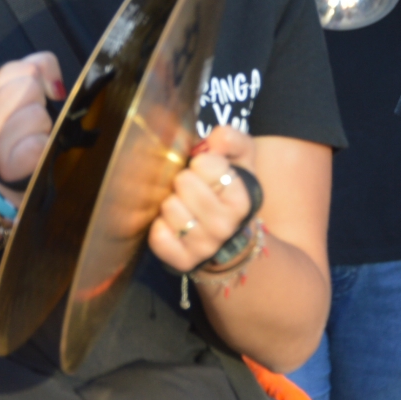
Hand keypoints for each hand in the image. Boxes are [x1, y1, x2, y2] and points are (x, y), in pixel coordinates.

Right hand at [0, 52, 65, 196]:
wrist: (7, 175)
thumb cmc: (21, 128)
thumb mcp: (24, 90)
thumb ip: (40, 68)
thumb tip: (56, 85)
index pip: (25, 68)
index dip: (40, 78)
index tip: (41, 93)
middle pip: (30, 88)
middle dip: (41, 102)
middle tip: (36, 119)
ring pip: (36, 115)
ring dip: (45, 127)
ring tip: (36, 136)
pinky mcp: (9, 166)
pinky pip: (37, 145)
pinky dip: (43, 146)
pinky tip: (36, 151)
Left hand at [147, 126, 258, 273]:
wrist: (228, 238)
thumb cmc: (227, 189)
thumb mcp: (239, 159)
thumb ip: (231, 139)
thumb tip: (215, 139)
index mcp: (241, 199)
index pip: (206, 164)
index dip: (200, 162)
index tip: (205, 171)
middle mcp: (226, 226)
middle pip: (184, 183)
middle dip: (183, 180)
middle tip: (191, 189)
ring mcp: (205, 246)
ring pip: (169, 207)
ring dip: (170, 202)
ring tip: (183, 206)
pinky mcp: (184, 260)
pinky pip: (159, 236)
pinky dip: (160, 226)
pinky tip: (172, 224)